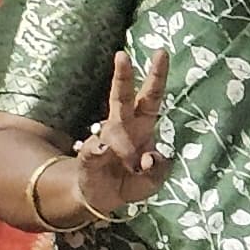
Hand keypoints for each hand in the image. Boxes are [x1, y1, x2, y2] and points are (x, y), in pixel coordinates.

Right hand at [71, 50, 175, 218]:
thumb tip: (150, 158)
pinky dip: (98, 152)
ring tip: (113, 144)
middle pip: (123, 97)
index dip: (157, 76)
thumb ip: (158, 171)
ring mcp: (103, 139)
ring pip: (104, 125)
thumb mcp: (153, 181)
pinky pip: (93, 150)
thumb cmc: (132, 182)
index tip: (161, 52)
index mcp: (142, 127)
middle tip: (122, 54)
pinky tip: (104, 155)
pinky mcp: (89, 155)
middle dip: (123, 76)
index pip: (152, 97)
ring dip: (109, 133)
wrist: (103, 198)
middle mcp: (122, 127)